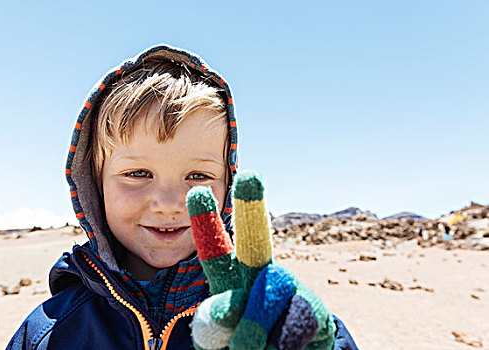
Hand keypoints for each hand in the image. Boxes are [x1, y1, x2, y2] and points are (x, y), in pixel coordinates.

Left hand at [186, 171, 334, 349]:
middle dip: (252, 207)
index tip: (197, 191)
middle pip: (255, 238)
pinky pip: (295, 317)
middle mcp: (259, 275)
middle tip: (250, 177)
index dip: (206, 222)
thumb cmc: (245, 342)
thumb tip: (224, 311)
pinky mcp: (311, 307)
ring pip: (270, 290)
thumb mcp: (218, 336)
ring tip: (247, 348)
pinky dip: (283, 337)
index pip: (215, 250)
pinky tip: (282, 343)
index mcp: (230, 279)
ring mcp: (287, 288)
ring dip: (256, 325)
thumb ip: (213, 324)